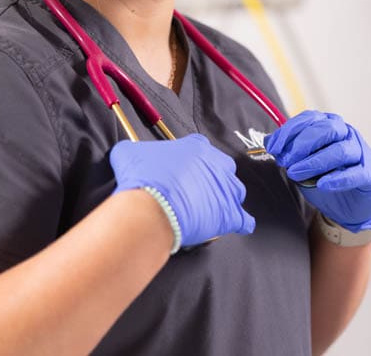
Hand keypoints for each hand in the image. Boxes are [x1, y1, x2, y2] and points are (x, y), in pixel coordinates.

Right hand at [110, 134, 255, 246]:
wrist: (150, 208)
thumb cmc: (142, 180)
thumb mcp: (128, 153)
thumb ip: (133, 149)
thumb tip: (127, 152)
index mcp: (196, 147)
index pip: (200, 147)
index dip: (191, 159)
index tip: (183, 168)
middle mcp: (216, 165)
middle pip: (222, 167)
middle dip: (212, 176)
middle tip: (195, 189)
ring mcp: (225, 189)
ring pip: (234, 190)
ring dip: (226, 197)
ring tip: (211, 207)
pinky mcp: (229, 214)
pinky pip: (243, 219)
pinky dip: (240, 222)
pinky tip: (236, 224)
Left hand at [264, 110, 370, 232]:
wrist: (349, 206)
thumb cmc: (325, 179)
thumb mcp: (302, 164)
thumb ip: (289, 153)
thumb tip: (269, 142)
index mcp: (330, 125)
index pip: (310, 119)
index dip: (289, 131)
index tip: (274, 147)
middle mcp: (347, 134)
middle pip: (327, 130)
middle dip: (302, 144)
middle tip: (285, 161)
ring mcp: (361, 152)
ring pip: (340, 151)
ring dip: (315, 162)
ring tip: (296, 174)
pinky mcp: (370, 173)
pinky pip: (355, 173)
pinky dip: (338, 178)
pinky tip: (322, 184)